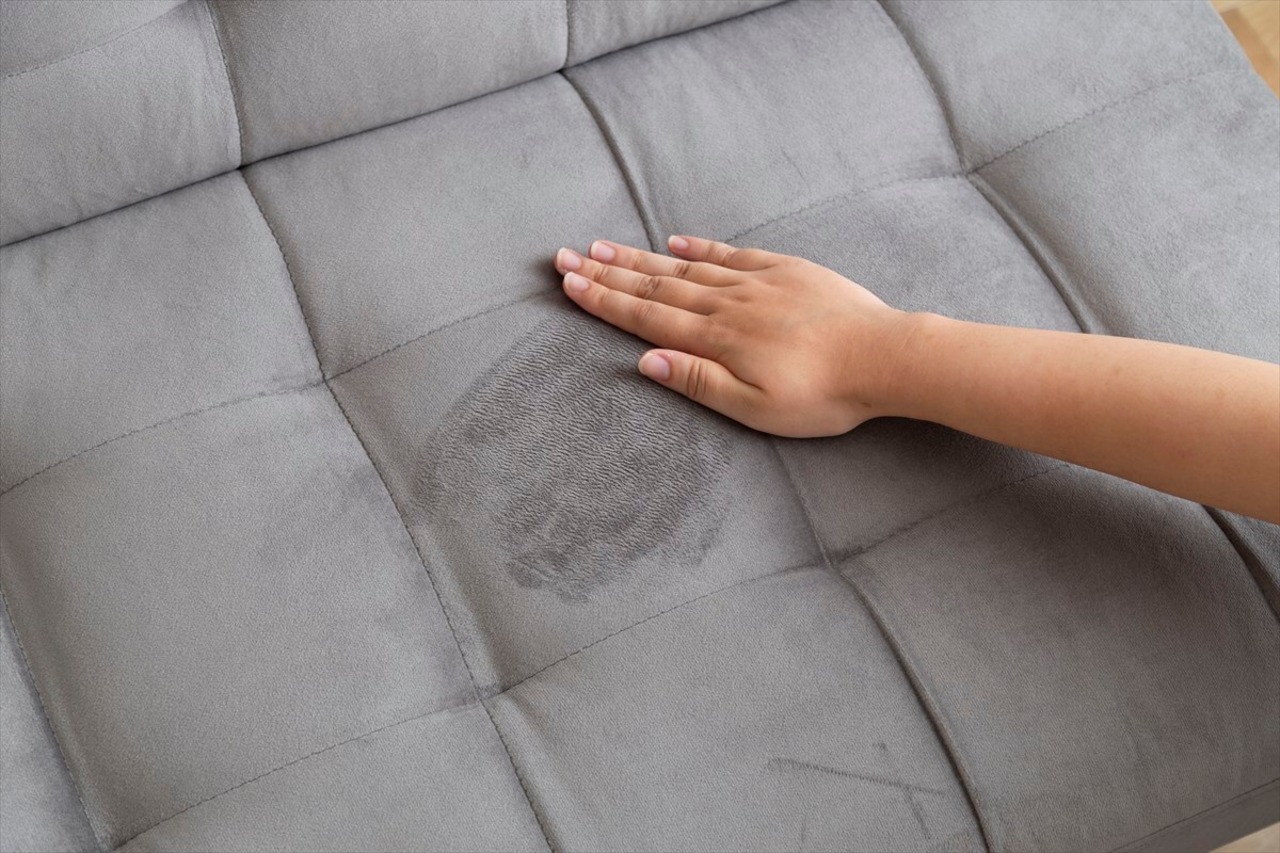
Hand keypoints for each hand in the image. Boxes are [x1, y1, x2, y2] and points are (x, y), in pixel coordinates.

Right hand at [552, 235, 912, 436]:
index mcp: (716, 340)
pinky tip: (675, 243)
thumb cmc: (824, 395)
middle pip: (655, 285)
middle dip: (607, 272)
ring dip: (640, 257)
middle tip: (566, 257)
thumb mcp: (756, 408)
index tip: (568, 283)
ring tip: (603, 246)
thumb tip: (645, 361)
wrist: (885, 357)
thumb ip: (698, 382)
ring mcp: (756, 282)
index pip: (645, 316)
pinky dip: (698, 248)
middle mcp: (727, 304)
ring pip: (685, 267)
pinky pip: (729, 254)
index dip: (603, 300)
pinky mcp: (785, 271)